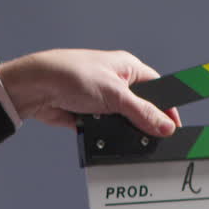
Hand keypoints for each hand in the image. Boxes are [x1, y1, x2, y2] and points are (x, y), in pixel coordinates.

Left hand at [0, 49, 182, 136]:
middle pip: (140, 108)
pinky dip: (104, 136)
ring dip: (122, 130)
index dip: (167, 107)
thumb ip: (142, 112)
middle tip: (152, 139)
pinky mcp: (87, 116)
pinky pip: (103, 131)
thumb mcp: (115, 94)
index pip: (158, 88)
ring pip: (122, 122)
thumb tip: (165, 126)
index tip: (174, 126)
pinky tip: (105, 140)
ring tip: (127, 139)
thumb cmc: (72, 75)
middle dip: (144, 123)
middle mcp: (116, 83)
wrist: (35, 87)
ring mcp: (101, 100)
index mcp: (128, 68)